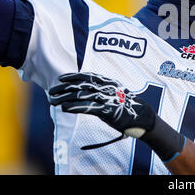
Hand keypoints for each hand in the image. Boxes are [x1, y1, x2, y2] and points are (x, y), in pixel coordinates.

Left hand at [49, 72, 185, 160]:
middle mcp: (108, 88)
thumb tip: (86, 93)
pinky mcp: (108, 111)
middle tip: (52, 91)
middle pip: (82, 85)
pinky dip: (75, 107)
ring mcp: (108, 99)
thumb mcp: (116, 95)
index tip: (61, 78)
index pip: (88, 76)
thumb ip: (102, 92)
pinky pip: (88, 108)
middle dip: (65, 88)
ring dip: (66, 98)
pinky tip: (65, 108)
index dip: (74, 76)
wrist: (143, 118)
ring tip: (54, 100)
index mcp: (110, 82)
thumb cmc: (127, 107)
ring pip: (83, 95)